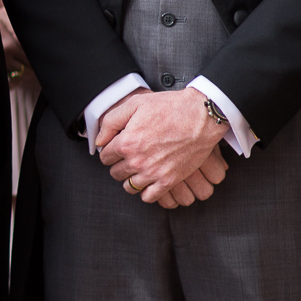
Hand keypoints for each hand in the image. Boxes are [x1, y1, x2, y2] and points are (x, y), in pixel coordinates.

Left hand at [98, 88, 227, 202]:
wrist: (201, 116)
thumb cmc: (169, 107)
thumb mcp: (135, 104)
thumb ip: (111, 122)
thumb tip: (99, 141)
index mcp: (126, 142)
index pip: (104, 157)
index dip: (108, 151)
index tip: (116, 148)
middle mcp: (137, 161)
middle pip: (115, 173)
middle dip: (118, 165)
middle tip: (127, 158)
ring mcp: (153, 173)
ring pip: (129, 187)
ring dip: (130, 179)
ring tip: (136, 170)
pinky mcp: (169, 180)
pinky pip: (149, 196)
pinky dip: (146, 191)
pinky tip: (149, 181)